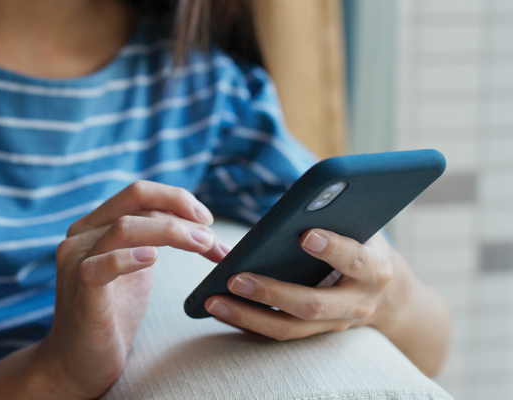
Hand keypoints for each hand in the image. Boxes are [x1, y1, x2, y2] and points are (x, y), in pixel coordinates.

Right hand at [33, 181, 227, 398]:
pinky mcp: (79, 292)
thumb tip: (196, 222)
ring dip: (172, 232)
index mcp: (94, 225)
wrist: (78, 364)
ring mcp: (76, 262)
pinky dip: (128, 258)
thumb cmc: (111, 315)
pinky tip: (153, 258)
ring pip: (125, 227)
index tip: (206, 219)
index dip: (177, 199)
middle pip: (135, 198)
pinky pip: (100, 267)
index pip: (138, 193)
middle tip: (211, 235)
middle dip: (181, 210)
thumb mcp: (137, 268)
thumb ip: (153, 240)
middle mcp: (81, 236)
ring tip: (203, 245)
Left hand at [204, 229, 409, 340]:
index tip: (305, 234)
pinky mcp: (315, 335)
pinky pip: (278, 333)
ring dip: (248, 316)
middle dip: (272, 293)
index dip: (332, 248)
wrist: (388, 297)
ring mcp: (335, 324)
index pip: (355, 260)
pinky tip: (221, 309)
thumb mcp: (362, 229)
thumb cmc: (365, 247)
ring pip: (290, 328)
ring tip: (214, 301)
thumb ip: (338, 216)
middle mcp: (356, 302)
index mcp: (374, 268)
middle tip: (235, 278)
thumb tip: (294, 204)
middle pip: (312, 304)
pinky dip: (247, 324)